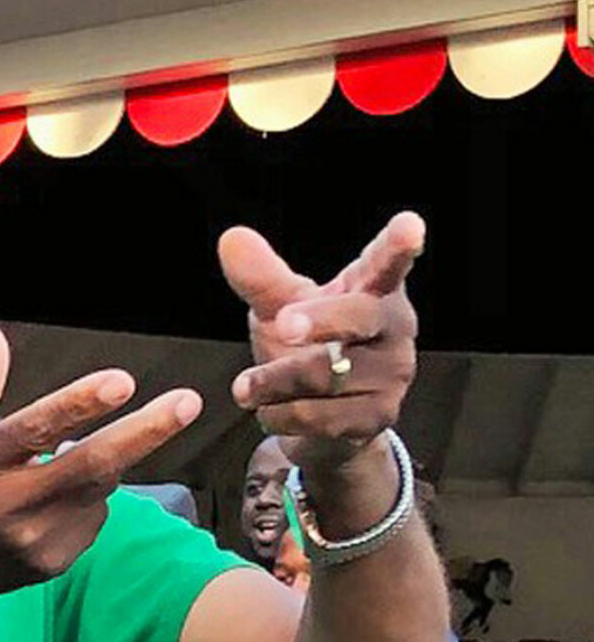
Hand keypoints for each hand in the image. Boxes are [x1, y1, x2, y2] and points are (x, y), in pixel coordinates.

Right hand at [0, 321, 204, 610]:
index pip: (31, 432)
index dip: (78, 405)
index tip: (122, 382)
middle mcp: (7, 507)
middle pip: (90, 466)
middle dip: (144, 432)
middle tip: (187, 402)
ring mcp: (35, 540)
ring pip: (100, 485)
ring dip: (103, 459)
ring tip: (67, 453)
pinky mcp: (55, 560)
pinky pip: (94, 513)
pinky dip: (87, 493)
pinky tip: (52, 495)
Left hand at [222, 215, 423, 463]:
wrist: (320, 416)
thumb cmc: (307, 344)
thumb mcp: (280, 307)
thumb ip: (260, 278)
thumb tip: (231, 237)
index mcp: (372, 289)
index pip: (388, 262)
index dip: (400, 245)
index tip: (410, 225)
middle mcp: (392, 327)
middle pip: (360, 317)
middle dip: (320, 319)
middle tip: (283, 323)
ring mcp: (392, 372)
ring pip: (326, 375)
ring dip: (274, 382)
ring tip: (244, 387)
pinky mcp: (378, 415)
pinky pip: (320, 417)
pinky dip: (280, 415)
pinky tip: (269, 411)